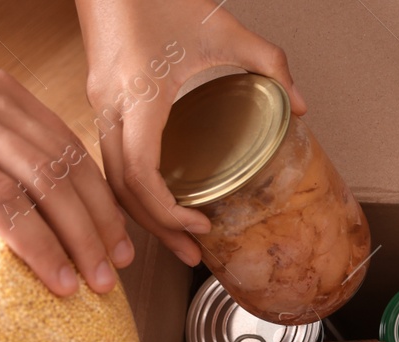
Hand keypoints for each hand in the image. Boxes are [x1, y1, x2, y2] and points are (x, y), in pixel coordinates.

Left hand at [0, 12, 130, 296]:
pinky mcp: (8, 86)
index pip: (3, 202)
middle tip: (103, 281)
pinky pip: (61, 133)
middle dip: (84, 237)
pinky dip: (89, 176)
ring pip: (64, 156)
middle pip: (46, 180)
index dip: (41, 249)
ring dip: (98, 208)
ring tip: (118, 252)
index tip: (65, 287)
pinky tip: (103, 211)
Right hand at [78, 0, 306, 267]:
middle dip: (157, 229)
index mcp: (138, 95)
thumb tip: (299, 105)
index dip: (167, 211)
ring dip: (142, 214)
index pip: (141, 174)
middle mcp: (110, 106)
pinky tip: (157, 201)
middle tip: (192, 255)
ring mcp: (98, 104)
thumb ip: (269, 64)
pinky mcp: (99, 100)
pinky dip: (131, 189)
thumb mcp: (224, 28)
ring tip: (177, 238)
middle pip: (122, 189)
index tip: (199, 226)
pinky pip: (109, 159)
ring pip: (111, 178)